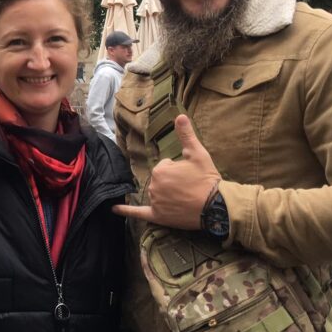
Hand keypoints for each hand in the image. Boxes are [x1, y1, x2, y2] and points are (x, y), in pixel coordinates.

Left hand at [112, 115, 220, 229]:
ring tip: (185, 198)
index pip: (164, 166)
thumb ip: (186, 134)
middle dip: (172, 182)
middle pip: (159, 180)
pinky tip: (114, 209)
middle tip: (189, 187)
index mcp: (160, 170)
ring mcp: (155, 202)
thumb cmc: (206, 178)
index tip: (189, 176)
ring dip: (166, 194)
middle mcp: (153, 186)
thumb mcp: (198, 153)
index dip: (178, 170)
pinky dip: (126, 211)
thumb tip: (180, 115)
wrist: (216, 206)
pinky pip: (138, 213)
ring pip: (156, 194)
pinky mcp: (158, 216)